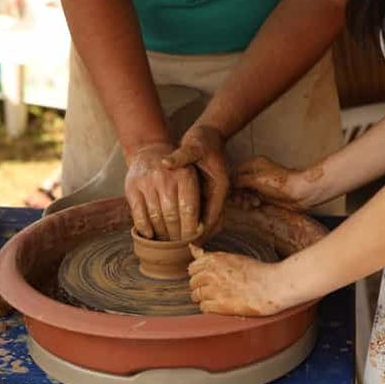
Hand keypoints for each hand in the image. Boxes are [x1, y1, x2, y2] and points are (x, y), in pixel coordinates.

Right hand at [125, 143, 200, 240]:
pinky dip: (144, 228)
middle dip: (177, 235)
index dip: (190, 229)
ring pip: (155, 217)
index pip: (189, 209)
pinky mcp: (132, 187)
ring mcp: (147, 182)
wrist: (150, 152)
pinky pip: (138, 214)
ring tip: (166, 241)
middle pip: (172, 216)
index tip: (192, 240)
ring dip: (162, 234)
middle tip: (179, 244)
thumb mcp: (192, 177)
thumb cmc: (176, 173)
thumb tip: (203, 231)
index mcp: (185, 176)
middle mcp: (165, 178)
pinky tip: (150, 235)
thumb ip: (198, 200)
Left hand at [162, 126, 228, 240]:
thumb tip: (165, 163)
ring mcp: (211, 196)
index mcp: (219, 187)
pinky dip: (189, 223)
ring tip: (176, 246)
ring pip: (204, 221)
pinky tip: (175, 230)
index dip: (201, 231)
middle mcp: (217, 194)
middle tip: (180, 250)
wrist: (208, 133)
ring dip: (192, 233)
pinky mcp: (204, 195)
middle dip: (197, 237)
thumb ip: (181, 156)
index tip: (188, 242)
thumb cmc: (202, 140)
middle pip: (210, 224)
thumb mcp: (192, 146)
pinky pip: (198, 214)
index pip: (213, 216)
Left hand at [188, 245, 288, 315]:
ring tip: (218, 298)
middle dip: (201, 286)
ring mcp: (214, 289)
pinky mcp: (219, 305)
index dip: (199, 274)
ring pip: (196, 296)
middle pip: (193, 282)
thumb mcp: (232, 257)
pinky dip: (209, 308)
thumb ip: (210, 256)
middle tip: (214, 289)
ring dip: (204, 298)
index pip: (192, 268)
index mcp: (215, 259)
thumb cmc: (257, 272)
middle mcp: (211, 273)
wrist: (273, 286)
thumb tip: (192, 248)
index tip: (208, 278)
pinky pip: (203, 307)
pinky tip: (220, 306)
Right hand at [234, 156, 324, 210]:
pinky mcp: (267, 195)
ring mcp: (262, 184)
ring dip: (245, 200)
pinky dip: (253, 203)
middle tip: (239, 200)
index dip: (230, 182)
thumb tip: (228, 184)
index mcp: (254, 164)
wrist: (300, 193)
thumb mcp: (256, 179)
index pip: (235, 172)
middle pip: (239, 184)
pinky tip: (257, 205)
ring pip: (246, 193)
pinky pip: (253, 199)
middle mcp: (257, 173)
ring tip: (250, 203)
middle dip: (238, 193)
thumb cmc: (281, 183)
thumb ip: (239, 180)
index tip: (228, 192)